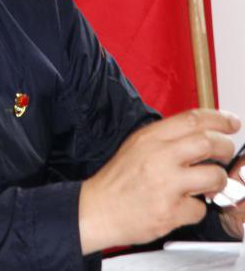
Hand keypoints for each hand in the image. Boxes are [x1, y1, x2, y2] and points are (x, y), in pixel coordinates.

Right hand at [79, 108, 239, 253]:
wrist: (99, 208)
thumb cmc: (118, 179)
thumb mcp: (137, 146)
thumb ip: (165, 138)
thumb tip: (197, 134)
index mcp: (151, 137)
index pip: (193, 119)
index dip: (219, 119)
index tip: (232, 122)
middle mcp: (159, 157)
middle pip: (209, 143)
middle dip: (225, 148)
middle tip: (225, 153)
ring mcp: (166, 184)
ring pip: (213, 176)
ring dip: (218, 181)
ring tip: (209, 184)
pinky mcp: (170, 211)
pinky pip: (200, 209)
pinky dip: (197, 208)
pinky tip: (185, 205)